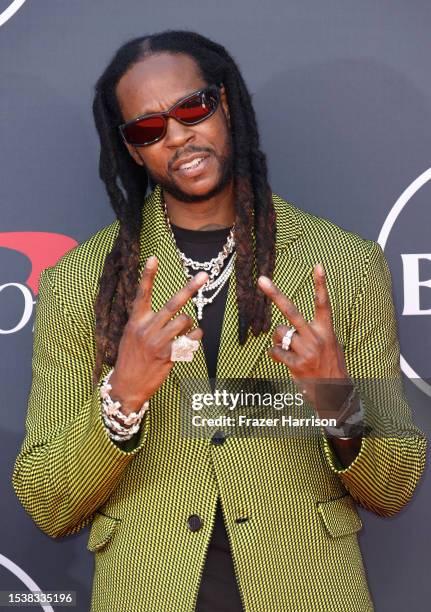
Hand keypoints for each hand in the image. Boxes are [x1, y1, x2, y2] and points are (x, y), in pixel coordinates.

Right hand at [109, 256, 207, 413]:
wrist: (127, 385)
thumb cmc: (131, 358)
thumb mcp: (131, 335)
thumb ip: (145, 321)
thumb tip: (170, 311)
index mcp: (135, 321)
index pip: (141, 294)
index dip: (148, 276)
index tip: (154, 258)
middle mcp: (146, 329)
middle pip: (172, 304)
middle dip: (190, 288)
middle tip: (204, 276)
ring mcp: (157, 342)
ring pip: (184, 321)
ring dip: (189, 324)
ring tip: (184, 330)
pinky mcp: (168, 356)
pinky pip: (190, 340)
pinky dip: (195, 337)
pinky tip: (191, 340)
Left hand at [257, 264, 350, 415]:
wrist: (334, 392)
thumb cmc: (329, 364)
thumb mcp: (328, 344)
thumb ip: (310, 333)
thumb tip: (283, 331)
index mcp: (326, 330)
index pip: (323, 303)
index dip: (321, 284)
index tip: (317, 265)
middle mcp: (316, 337)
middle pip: (292, 312)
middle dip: (275, 295)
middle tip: (261, 279)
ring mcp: (306, 351)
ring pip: (279, 332)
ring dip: (280, 339)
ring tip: (292, 349)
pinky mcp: (296, 364)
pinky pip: (275, 351)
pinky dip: (276, 354)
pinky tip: (285, 360)